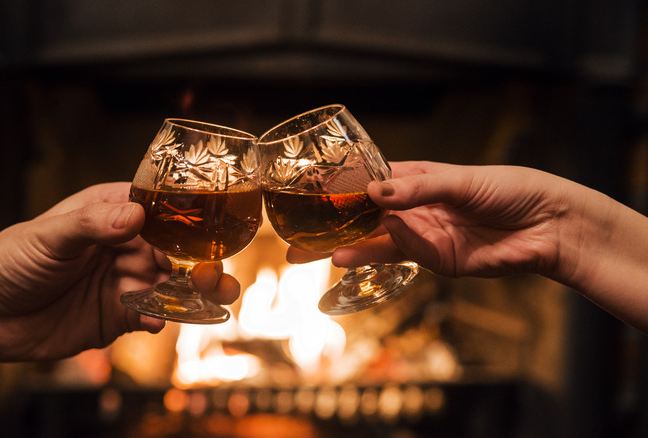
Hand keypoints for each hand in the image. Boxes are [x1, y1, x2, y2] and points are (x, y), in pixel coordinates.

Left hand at [0, 182, 239, 361]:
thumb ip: (92, 224)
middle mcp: (124, 245)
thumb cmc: (10, 262)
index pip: (158, 208)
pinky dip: (163, 318)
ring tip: (215, 294)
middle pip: (175, 249)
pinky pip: (153, 314)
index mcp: (110, 213)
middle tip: (214, 271)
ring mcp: (124, 281)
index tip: (210, 226)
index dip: (187, 217)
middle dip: (199, 259)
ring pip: (171, 284)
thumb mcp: (49, 236)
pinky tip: (158, 321)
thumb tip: (134, 214)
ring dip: (194, 291)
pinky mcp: (119, 315)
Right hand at [326, 161, 567, 277]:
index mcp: (416, 181)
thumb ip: (417, 188)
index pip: (368, 184)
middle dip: (330, 230)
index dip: (338, 191)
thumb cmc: (510, 189)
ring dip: (346, 249)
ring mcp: (425, 238)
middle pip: (363, 221)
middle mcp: (414, 210)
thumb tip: (374, 192)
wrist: (549, 225)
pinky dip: (386, 248)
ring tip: (316, 253)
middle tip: (293, 240)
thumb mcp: (461, 180)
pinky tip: (361, 245)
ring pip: (376, 244)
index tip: (306, 194)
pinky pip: (407, 255)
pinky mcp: (439, 263)